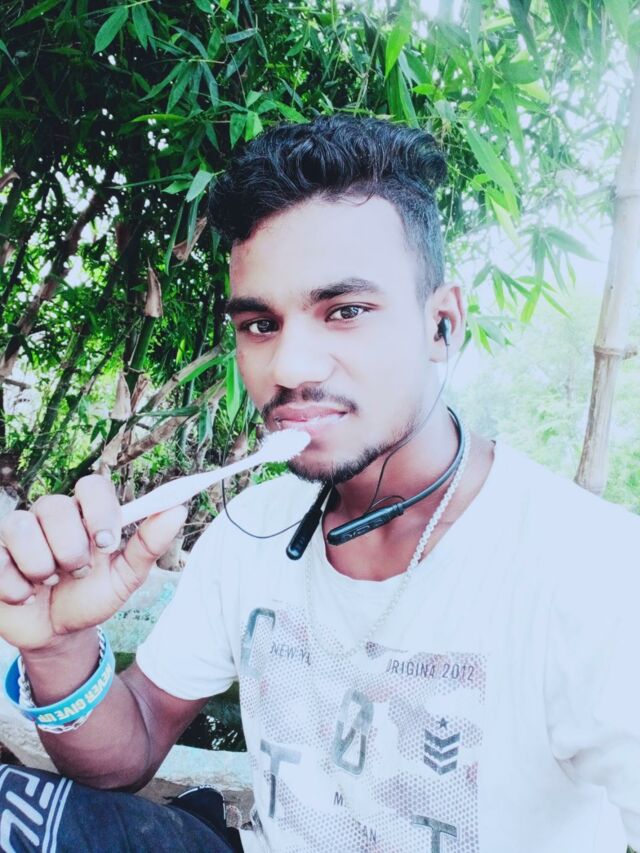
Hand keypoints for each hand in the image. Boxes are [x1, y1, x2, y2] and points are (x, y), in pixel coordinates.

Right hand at [0, 475, 186, 651]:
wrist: (59, 634)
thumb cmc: (93, 597)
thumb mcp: (126, 577)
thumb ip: (149, 544)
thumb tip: (178, 510)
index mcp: (85, 514)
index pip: (92, 485)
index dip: (99, 512)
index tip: (107, 544)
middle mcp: (50, 515)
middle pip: (55, 505)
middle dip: (71, 549)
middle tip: (78, 573)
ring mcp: (18, 533)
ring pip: (21, 525)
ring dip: (42, 565)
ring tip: (50, 582)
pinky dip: (17, 586)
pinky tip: (26, 595)